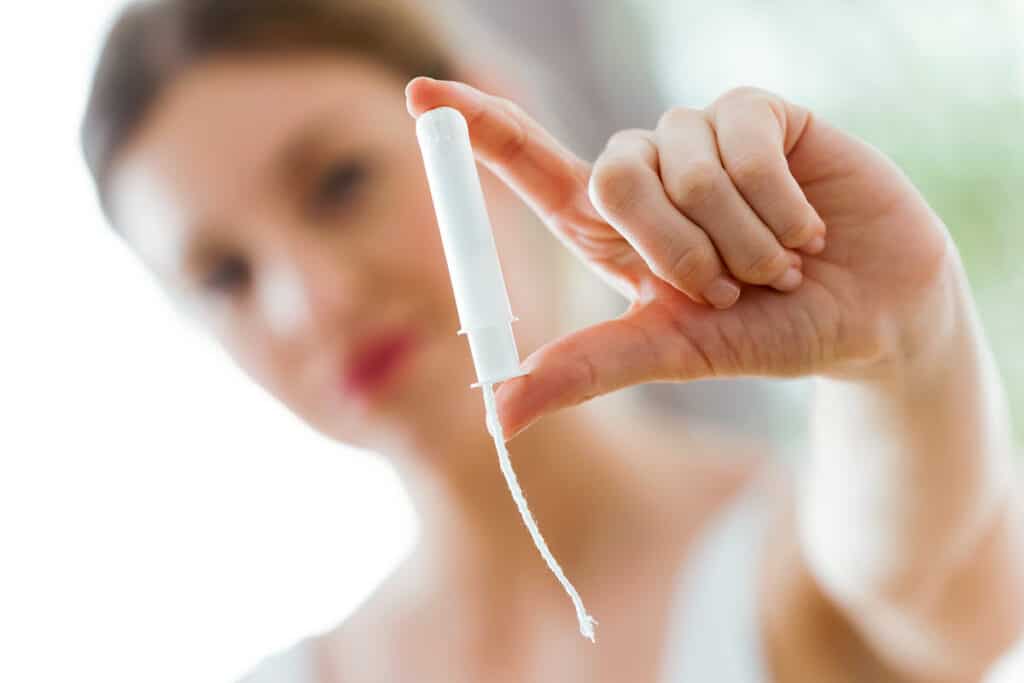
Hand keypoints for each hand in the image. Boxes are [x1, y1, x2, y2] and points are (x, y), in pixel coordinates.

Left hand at [406, 78, 955, 439]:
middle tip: (728, 289)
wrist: (870, 315)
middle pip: (612, 176)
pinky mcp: (756, 111)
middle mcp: (645, 172)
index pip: (532, 163)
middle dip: (678, 252)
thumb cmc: (767, 335)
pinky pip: (743, 141)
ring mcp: (699, 136)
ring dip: (741, 240)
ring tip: (778, 261)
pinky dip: (779, 204)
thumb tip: (494, 412)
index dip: (477, 128)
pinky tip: (807, 224)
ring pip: (684, 167)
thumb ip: (587, 370)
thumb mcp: (673, 354)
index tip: (418, 92)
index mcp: (608, 227)